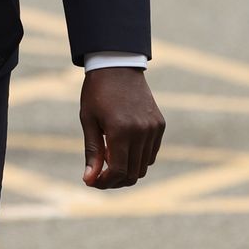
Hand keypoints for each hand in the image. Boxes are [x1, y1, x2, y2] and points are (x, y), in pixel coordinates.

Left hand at [78, 68, 164, 188]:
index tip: (93, 181)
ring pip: (144, 166)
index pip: (118, 171)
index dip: (105, 182)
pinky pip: (151, 153)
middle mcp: (141, 131)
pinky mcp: (159, 125)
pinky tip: (123, 148)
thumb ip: (92, 152)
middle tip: (100, 176)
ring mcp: (153, 128)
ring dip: (127, 170)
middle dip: (115, 180)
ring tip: (110, 158)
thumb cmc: (97, 92)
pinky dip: (138, 158)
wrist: (118, 65)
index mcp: (121, 130)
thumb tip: (89, 180)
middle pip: (132, 173)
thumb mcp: (89, 121)